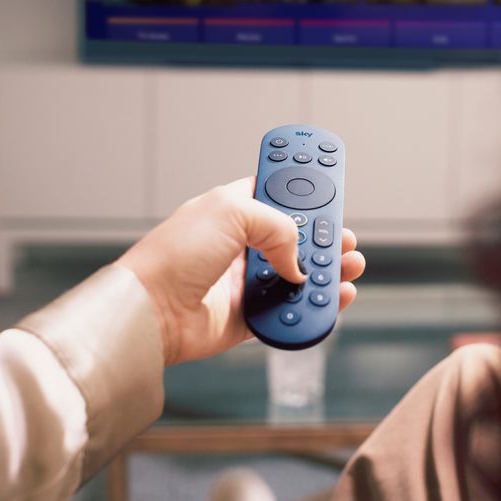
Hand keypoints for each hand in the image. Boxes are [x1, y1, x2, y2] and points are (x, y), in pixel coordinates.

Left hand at [117, 177, 365, 365]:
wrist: (152, 311)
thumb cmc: (174, 256)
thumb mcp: (230, 211)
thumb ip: (279, 226)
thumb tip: (297, 263)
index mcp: (235, 210)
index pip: (279, 193)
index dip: (304, 190)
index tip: (331, 186)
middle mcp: (242, 244)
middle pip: (298, 237)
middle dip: (327, 236)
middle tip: (344, 238)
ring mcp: (246, 281)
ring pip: (301, 276)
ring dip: (329, 271)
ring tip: (349, 267)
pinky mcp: (249, 315)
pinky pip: (292, 311)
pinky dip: (316, 307)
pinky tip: (334, 297)